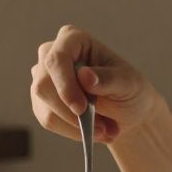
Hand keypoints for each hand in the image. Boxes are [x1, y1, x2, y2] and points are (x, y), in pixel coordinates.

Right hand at [30, 25, 158, 144]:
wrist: (126, 111)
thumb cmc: (129, 89)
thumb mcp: (128, 84)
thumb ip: (109, 79)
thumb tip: (84, 76)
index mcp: (74, 39)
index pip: (57, 58)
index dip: (65, 84)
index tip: (81, 108)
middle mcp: (52, 54)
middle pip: (44, 85)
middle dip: (71, 112)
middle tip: (101, 128)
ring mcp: (44, 77)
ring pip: (45, 106)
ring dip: (75, 125)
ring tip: (104, 130)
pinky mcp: (42, 101)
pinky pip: (48, 120)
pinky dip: (71, 131)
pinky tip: (92, 132)